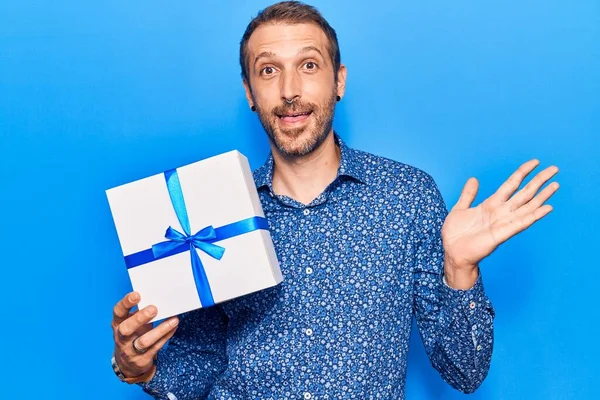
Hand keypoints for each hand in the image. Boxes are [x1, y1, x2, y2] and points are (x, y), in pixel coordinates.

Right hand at [111, 292, 178, 379]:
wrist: (127, 364)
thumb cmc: (132, 335)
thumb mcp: (131, 323)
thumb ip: (139, 312)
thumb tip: (157, 298)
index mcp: (118, 324)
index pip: (118, 312)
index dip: (125, 303)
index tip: (137, 295)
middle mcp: (121, 338)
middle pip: (126, 329)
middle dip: (139, 318)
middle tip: (153, 309)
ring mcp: (130, 351)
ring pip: (144, 341)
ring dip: (160, 330)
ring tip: (173, 320)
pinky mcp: (142, 360)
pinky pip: (156, 347)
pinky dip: (166, 336)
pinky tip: (173, 327)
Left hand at [442, 160, 558, 286]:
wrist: (452, 253)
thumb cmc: (455, 234)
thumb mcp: (459, 209)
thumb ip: (468, 195)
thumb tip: (474, 179)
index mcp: (490, 204)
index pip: (511, 184)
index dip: (522, 172)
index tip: (535, 162)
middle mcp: (500, 212)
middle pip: (524, 193)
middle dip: (539, 181)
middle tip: (554, 168)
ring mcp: (503, 222)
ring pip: (527, 206)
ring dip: (542, 196)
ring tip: (555, 185)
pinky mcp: (501, 234)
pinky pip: (521, 223)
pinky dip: (534, 215)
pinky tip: (547, 208)